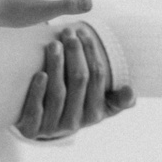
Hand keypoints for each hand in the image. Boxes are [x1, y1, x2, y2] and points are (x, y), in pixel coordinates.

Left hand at [15, 23, 136, 140]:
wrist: (40, 127)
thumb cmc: (74, 107)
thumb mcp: (99, 106)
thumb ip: (118, 99)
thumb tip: (130, 90)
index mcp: (95, 113)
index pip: (97, 77)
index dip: (91, 52)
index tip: (82, 31)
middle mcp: (75, 123)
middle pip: (79, 81)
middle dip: (74, 52)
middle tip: (67, 32)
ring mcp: (53, 128)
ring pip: (58, 93)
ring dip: (57, 65)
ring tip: (53, 44)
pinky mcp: (31, 130)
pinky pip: (36, 111)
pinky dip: (38, 91)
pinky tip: (39, 73)